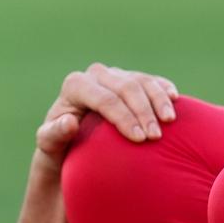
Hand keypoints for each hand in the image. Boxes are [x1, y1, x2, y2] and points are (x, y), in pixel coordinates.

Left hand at [35, 63, 180, 170]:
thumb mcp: (48, 146)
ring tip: (169, 122)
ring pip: (142, 81)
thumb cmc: (58, 148)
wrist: (70, 142)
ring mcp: (115, 75)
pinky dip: (164, 89)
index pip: (104, 99)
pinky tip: (175, 101)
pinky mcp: (131, 79)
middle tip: (155, 137)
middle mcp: (96, 74)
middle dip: (143, 112)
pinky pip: (152, 80)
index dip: (123, 117)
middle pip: (126, 88)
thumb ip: (54, 134)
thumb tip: (69, 123)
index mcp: (75, 85)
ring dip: (159, 100)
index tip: (139, 139)